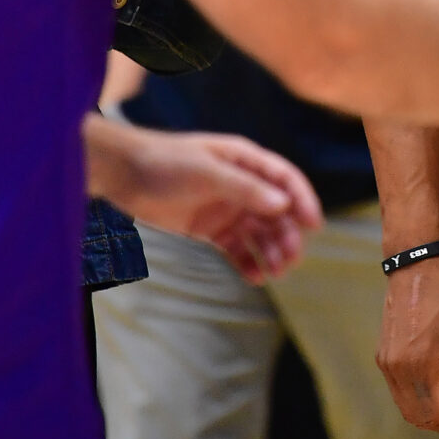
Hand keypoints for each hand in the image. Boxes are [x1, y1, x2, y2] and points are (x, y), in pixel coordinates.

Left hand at [93, 125, 322, 283]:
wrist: (125, 175)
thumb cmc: (167, 162)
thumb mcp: (206, 171)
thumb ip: (244, 188)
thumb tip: (282, 205)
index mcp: (246, 161)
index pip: (285, 179)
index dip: (302, 200)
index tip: (314, 225)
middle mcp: (243, 186)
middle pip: (276, 212)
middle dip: (287, 235)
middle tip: (290, 260)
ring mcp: (227, 208)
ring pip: (260, 233)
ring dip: (271, 252)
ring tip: (275, 273)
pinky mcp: (210, 230)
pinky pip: (237, 249)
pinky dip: (248, 262)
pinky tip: (254, 277)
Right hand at [376, 253, 438, 438]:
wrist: (417, 260)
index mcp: (421, 362)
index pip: (437, 416)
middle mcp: (398, 367)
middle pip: (420, 417)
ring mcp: (387, 362)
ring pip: (409, 406)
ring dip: (436, 412)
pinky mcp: (384, 354)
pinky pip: (401, 390)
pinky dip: (423, 398)